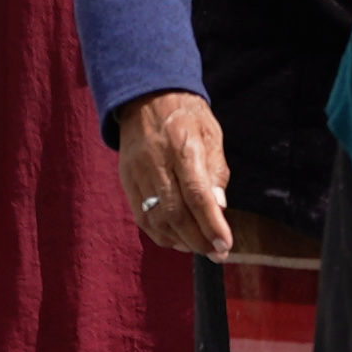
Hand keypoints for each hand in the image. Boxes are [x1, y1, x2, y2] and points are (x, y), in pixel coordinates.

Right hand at [113, 94, 234, 259]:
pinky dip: (161, 235)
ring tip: (201, 248)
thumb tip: (219, 208)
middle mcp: (156, 162)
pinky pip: (142, 217)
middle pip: (176, 213)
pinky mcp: (127, 181)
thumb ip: (216, 171)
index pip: (197, 195)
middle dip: (199, 239)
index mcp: (182, 147)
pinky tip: (179, 240)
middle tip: (218, 253)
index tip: (225, 244)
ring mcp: (137, 173)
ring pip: (157, 220)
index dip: (211, 224)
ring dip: (181, 241)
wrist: (145, 97)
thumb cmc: (185, 116)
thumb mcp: (211, 134)